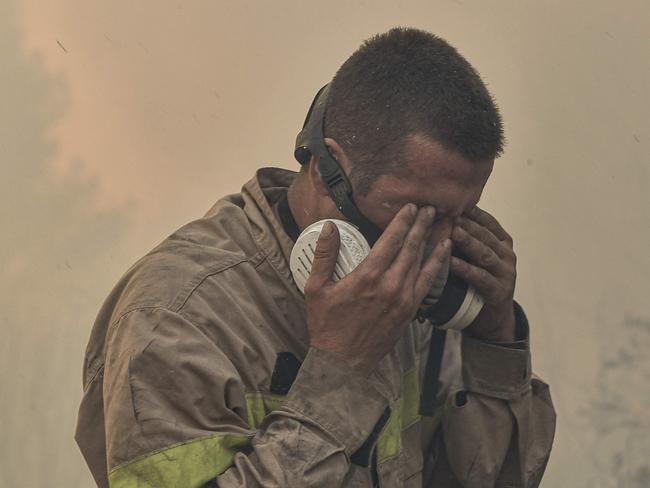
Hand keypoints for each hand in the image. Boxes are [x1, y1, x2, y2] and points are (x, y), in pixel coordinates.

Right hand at [304, 204, 451, 375]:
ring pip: (422, 263)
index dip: (402, 221)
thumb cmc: (327, 325)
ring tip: (439, 224)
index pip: (390, 241)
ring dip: (431, 241)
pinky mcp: (409, 311)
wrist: (343, 363)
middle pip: (410, 248)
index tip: (410, 207)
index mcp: (367, 277)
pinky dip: (437, 264)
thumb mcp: (316, 288)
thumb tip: (329, 227)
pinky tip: (443, 252)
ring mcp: (403, 299)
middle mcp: (389, 285)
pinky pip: (427, 282)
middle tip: (430, 209)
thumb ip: (325, 256)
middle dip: (420, 226)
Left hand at [450, 207, 516, 341]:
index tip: (455, 202)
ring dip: (469, 242)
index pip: (489, 222)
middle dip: (469, 225)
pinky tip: (452, 262)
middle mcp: (507, 255)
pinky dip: (466, 269)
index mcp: (503, 242)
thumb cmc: (478, 281)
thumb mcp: (476, 256)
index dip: (473, 213)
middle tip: (450, 214)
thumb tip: (442, 214)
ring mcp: (506, 273)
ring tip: (453, 232)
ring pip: (486, 254)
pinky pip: (481, 278)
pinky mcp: (499, 291)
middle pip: (486, 236)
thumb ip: (467, 238)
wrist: (491, 317)